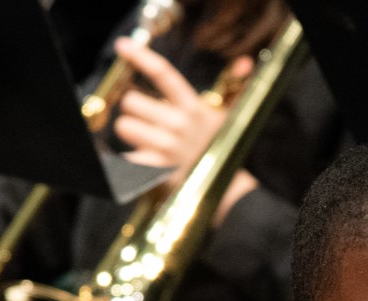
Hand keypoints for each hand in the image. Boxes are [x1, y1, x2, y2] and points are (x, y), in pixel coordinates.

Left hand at [110, 38, 253, 171]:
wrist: (228, 188)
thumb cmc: (221, 148)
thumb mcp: (226, 117)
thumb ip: (234, 87)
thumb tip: (245, 62)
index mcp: (193, 107)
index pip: (163, 74)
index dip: (140, 56)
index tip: (122, 45)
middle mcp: (179, 124)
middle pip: (131, 101)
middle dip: (134, 109)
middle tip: (146, 118)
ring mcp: (166, 148)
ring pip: (124, 126)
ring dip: (130, 131)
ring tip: (146, 139)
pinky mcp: (156, 170)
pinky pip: (126, 157)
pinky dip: (126, 158)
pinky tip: (138, 156)